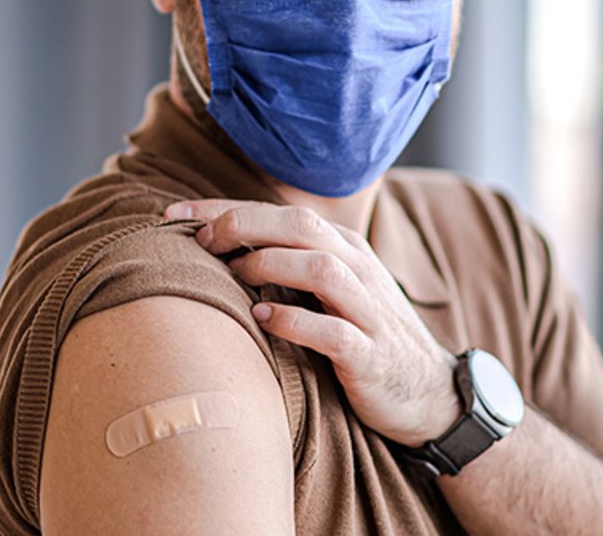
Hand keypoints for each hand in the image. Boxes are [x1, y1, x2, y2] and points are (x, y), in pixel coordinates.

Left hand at [164, 199, 461, 446]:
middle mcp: (358, 270)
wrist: (428, 393)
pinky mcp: (372, 355)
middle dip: (245, 225)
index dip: (226, 209)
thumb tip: (220, 250)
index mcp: (343, 249)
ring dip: (269, 265)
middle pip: (300, 226)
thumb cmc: (364, 338)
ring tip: (231, 274)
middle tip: (200, 240)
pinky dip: (295, 321)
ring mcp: (368, 311)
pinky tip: (262, 319)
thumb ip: (289, 267)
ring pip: (320, 268)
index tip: (174, 214)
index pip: (281, 213)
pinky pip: (334, 332)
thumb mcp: (331, 293)